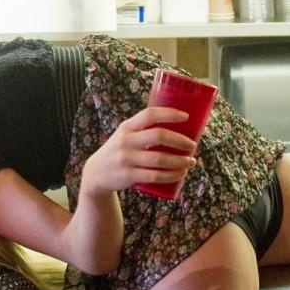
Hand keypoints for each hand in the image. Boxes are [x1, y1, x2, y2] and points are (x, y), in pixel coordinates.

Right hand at [80, 106, 195, 194]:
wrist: (96, 174)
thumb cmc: (119, 151)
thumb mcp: (125, 135)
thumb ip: (144, 130)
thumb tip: (178, 127)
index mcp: (127, 126)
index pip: (149, 114)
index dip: (169, 114)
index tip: (186, 117)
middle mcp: (126, 141)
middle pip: (158, 136)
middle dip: (180, 140)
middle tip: (193, 145)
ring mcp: (126, 159)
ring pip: (160, 159)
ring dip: (180, 161)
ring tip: (191, 161)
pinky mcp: (129, 176)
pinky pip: (155, 176)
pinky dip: (171, 175)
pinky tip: (180, 174)